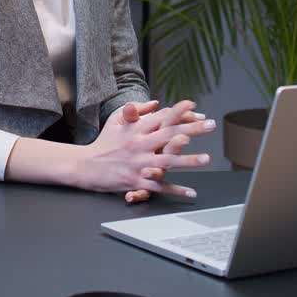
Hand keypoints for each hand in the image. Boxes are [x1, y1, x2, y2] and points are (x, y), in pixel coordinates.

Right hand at [71, 99, 214, 196]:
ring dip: (188, 161)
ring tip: (206, 159)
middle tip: (211, 126)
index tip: (194, 107)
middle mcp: (139, 145)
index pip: (161, 117)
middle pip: (169, 135)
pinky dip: (175, 190)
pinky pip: (159, 187)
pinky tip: (190, 191)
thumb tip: (157, 104)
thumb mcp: (116, 120)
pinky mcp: (136, 181)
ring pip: (167, 162)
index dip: (178, 111)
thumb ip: (136, 110)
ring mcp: (138, 164)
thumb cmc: (104, 142)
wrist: (86, 165)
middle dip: (192, 130)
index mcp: (135, 130)